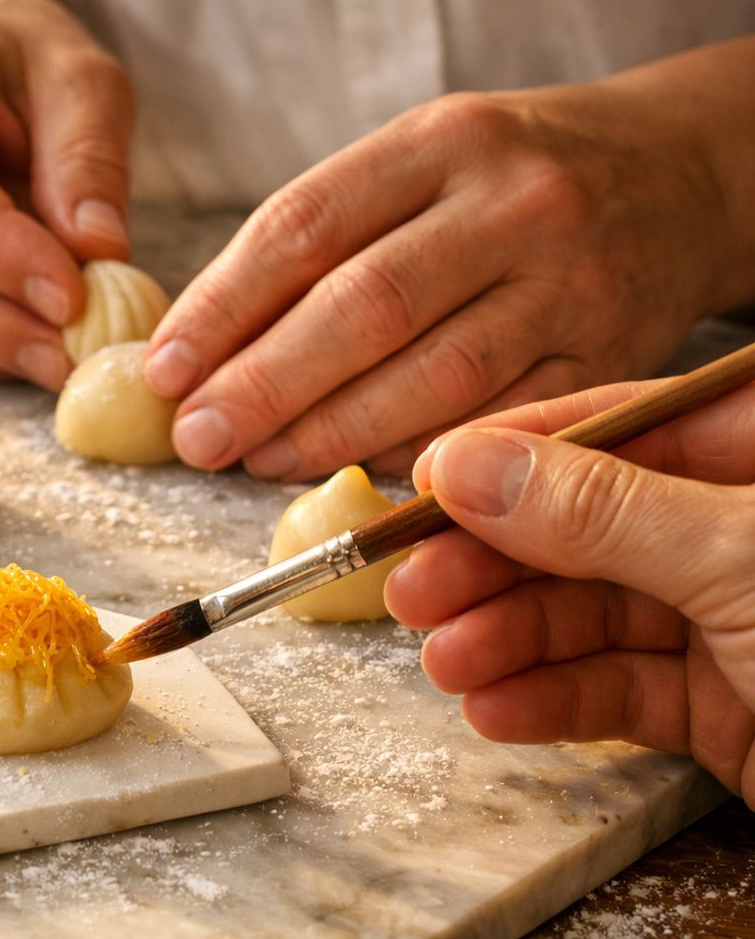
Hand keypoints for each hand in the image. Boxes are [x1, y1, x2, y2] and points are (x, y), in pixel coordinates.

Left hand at [145, 81, 749, 477]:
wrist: (675, 172)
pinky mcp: (610, 356)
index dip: (223, 307)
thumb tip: (204, 345)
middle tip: (198, 437)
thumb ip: (321, 238)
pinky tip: (351, 471)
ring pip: (433, 379)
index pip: (306, 225)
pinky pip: (497, 423)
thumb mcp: (416, 160)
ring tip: (257, 459)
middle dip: (264, 385)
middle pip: (366, 309)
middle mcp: (513, 205)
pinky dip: (414, 456)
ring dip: (329, 434)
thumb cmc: (504, 176)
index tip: (164, 369)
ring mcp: (570, 283)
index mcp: (443, 140)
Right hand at [382, 379, 754, 805]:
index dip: (515, 453)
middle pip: (591, 525)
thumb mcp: (748, 563)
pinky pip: (622, 689)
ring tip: (443, 661)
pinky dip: (554, 702)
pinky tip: (495, 707)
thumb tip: (472, 463)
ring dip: (509, 640)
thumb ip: (604, 512)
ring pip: (595, 613)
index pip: (623, 424)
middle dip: (497, 562)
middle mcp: (750, 526)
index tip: (424, 483)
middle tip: (411, 587)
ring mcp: (740, 617)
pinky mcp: (730, 705)